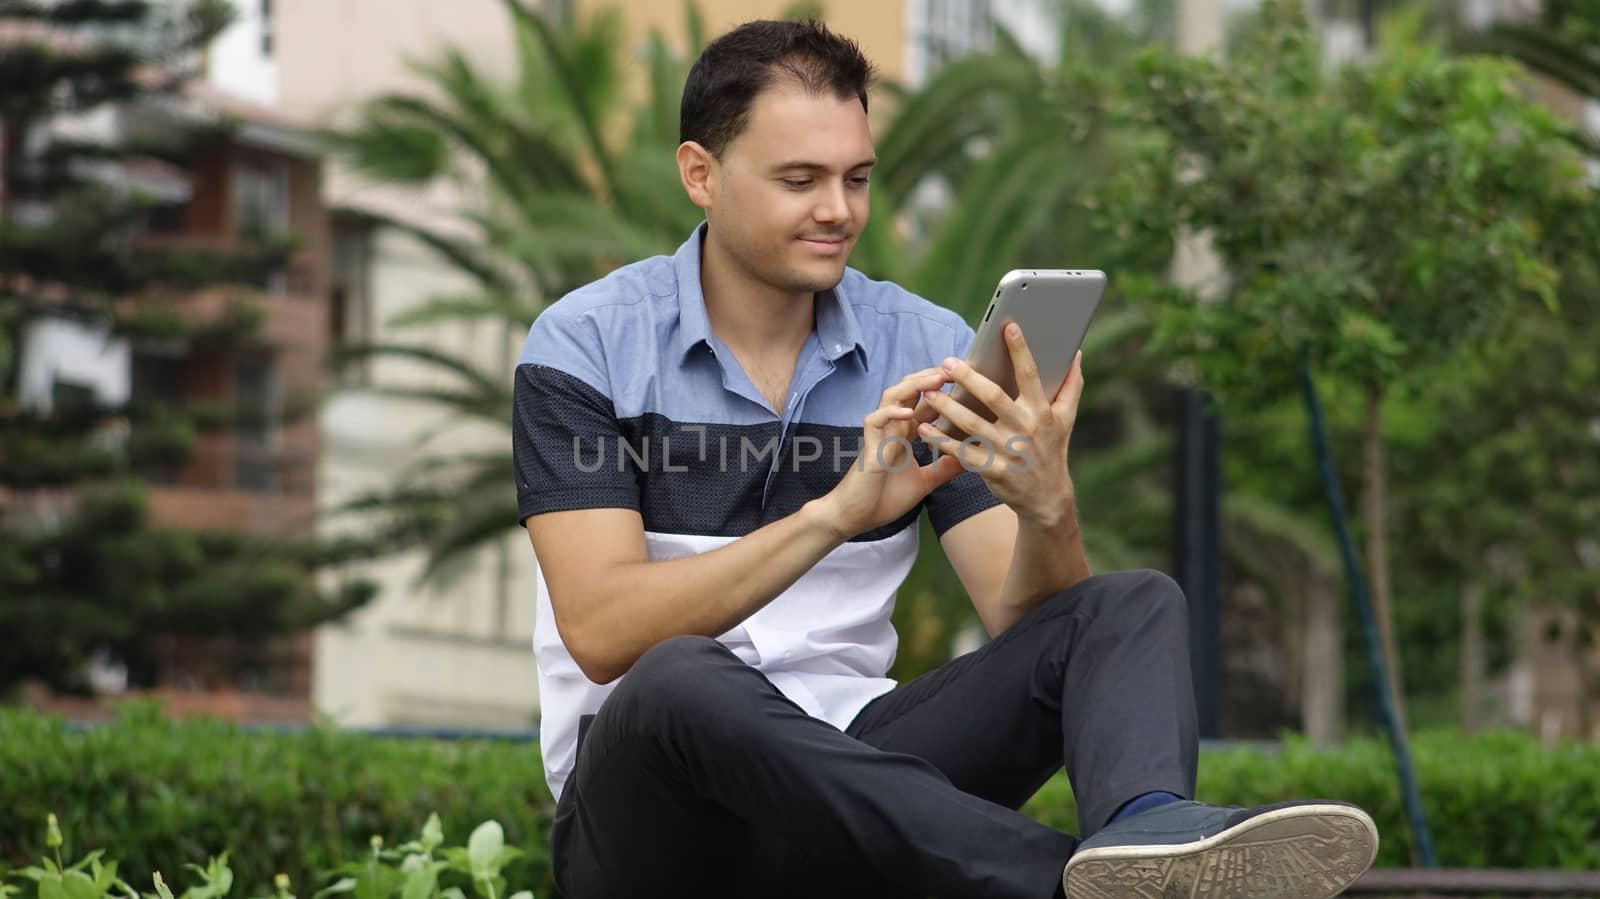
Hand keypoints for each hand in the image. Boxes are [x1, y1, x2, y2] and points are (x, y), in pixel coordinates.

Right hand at [814, 367, 966, 539]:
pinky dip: (890, 413)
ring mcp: (879, 435)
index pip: (923, 403)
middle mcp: (892, 429)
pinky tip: (908, 412)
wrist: (855, 517)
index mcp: (904, 435)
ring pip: (892, 398)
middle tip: (955, 369)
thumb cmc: (883, 499)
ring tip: (936, 380)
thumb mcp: (924, 483)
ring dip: (914, 387)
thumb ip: (943, 469)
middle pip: (909, 391)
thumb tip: (971, 460)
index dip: (941, 390)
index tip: (965, 379)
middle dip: (930, 378)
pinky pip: (875, 421)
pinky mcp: (868, 446)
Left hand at [915, 323, 1082, 528]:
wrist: (1047, 498)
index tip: (1008, 326)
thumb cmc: (1053, 450)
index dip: (1020, 350)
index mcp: (1042, 411)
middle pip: (993, 397)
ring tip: (929, 392)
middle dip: (969, 377)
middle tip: (948, 362)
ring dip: (948, 407)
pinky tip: (925, 428)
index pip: (1030, 375)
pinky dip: (941, 440)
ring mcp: (1008, 451)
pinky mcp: (992, 470)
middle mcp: (1025, 429)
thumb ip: (1071, 385)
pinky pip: (961, 452)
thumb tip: (1075, 353)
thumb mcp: (1066, 419)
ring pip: (972, 423)